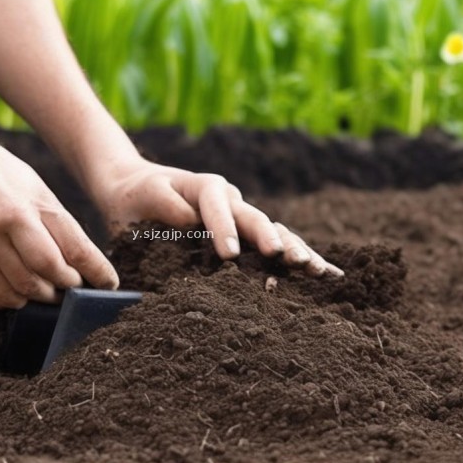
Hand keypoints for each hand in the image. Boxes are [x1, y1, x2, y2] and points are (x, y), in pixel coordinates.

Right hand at [0, 129, 118, 308]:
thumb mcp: (34, 187)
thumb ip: (58, 225)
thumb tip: (83, 264)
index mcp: (18, 210)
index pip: (68, 254)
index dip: (94, 272)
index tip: (109, 284)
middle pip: (44, 280)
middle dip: (65, 286)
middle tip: (73, 284)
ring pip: (18, 295)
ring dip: (39, 295)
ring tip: (47, 286)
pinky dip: (11, 298)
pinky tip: (18, 286)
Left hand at [93, 160, 342, 276]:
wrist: (136, 190)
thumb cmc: (137, 195)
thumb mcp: (142, 194)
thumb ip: (163, 203)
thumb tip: (189, 220)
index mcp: (206, 188)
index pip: (218, 207)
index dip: (225, 229)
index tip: (229, 255)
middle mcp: (230, 200)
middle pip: (256, 219)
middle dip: (274, 241)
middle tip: (292, 260)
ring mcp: (240, 218)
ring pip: (274, 232)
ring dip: (295, 250)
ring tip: (319, 271)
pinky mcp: (244, 235)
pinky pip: (273, 246)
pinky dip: (297, 258)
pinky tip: (326, 274)